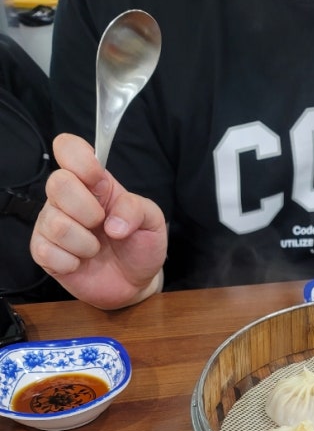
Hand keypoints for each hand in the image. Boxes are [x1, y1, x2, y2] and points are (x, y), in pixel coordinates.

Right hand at [30, 133, 167, 308]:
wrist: (134, 283)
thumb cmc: (139, 246)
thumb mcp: (153, 223)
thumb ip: (137, 209)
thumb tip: (113, 224)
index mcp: (93, 182)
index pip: (68, 148)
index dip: (79, 158)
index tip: (97, 180)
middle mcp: (68, 197)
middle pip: (58, 183)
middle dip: (87, 210)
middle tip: (102, 226)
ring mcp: (52, 223)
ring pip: (55, 223)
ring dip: (85, 243)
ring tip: (96, 249)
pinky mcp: (43, 251)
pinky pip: (47, 251)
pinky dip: (71, 262)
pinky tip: (81, 263)